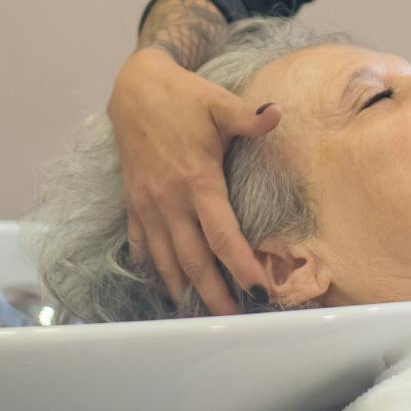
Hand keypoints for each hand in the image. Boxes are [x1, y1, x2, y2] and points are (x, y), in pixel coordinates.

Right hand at [106, 46, 281, 314]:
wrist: (134, 89)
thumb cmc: (183, 97)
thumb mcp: (219, 102)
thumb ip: (249, 116)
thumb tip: (278, 113)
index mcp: (197, 181)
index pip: (223, 235)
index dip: (241, 267)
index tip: (260, 292)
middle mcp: (170, 201)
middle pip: (194, 260)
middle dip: (214, 294)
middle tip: (233, 320)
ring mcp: (147, 205)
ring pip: (165, 259)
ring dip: (182, 289)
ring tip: (198, 314)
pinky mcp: (132, 203)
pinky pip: (140, 245)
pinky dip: (152, 268)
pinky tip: (162, 286)